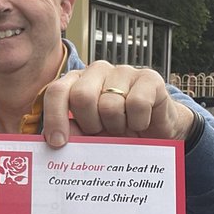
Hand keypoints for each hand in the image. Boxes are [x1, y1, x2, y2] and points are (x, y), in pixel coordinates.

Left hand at [41, 62, 195, 147]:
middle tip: (101, 132)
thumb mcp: (91, 136)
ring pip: (110, 105)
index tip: (58, 142)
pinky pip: (137, 104)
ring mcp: (124, 71)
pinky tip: (141, 123)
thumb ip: (73, 134)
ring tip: (123, 127)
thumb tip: (56, 140)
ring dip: (117, 126)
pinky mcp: (149, 77)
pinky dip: (138, 122)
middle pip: (82, 96)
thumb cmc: (119, 132)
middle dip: (90, 123)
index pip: (57, 91)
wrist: (158, 132)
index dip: (54, 117)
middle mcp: (98, 71)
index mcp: (77, 82)